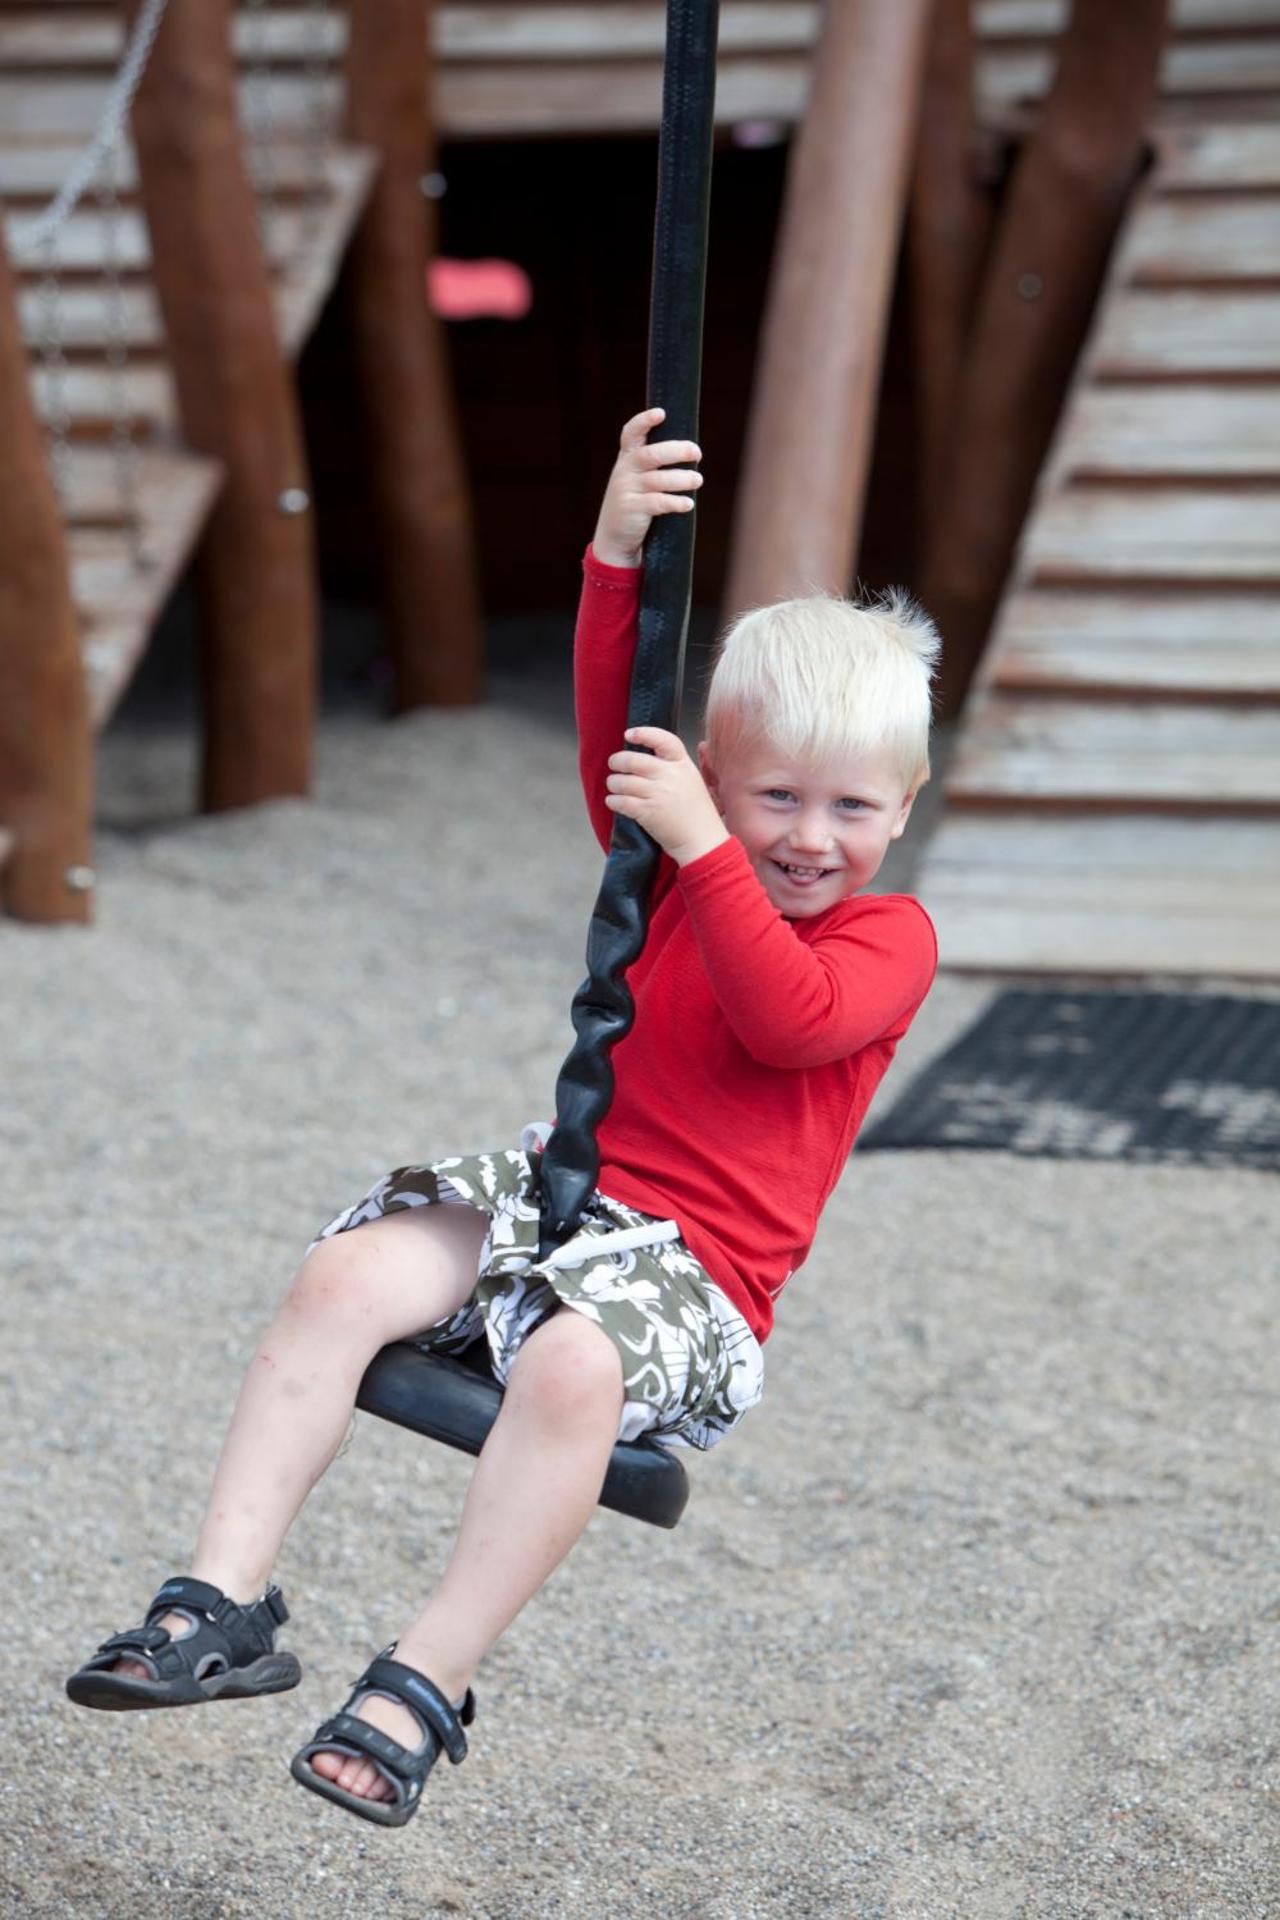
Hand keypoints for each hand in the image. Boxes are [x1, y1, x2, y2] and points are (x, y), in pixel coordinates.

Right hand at [592, 409, 702, 567]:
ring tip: (698, 480)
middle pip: (650, 455)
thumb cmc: (635, 503)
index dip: (644, 421)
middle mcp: (625, 471)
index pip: (631, 433)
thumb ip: (654, 465)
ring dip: (681, 479)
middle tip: (696, 453)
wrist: (614, 538)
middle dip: (675, 451)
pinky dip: (675, 502)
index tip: (661, 413)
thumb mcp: (636, 479)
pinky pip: (658, 503)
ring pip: (657, 480)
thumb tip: (691, 451)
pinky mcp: (632, 510)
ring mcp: (627, 490)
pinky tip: (688, 504)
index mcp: (627, 459)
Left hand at [605, 726, 728, 865]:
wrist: (703, 841)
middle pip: (634, 760)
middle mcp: (671, 776)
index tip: (629, 734)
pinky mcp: (648, 812)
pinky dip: (613, 801)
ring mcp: (659, 794)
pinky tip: (613, 801)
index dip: (644, 734)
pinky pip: (622, 801)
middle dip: (618, 761)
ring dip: (613, 783)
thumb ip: (676, 766)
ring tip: (613, 785)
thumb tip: (649, 753)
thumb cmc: (697, 813)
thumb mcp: (694, 781)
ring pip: (623, 781)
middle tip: (614, 764)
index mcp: (683, 765)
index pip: (663, 740)